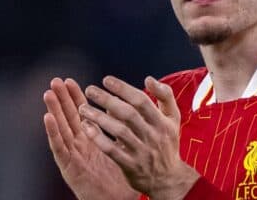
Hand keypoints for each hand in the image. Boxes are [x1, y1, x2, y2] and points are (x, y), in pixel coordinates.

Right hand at [43, 78, 138, 199]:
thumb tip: (122, 108)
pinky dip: (52, 132)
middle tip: (55, 80)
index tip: (70, 80)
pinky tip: (47, 118)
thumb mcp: (121, 148)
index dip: (75, 97)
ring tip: (48, 94)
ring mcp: (73, 156)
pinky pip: (59, 148)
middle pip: (68, 118)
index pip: (82, 114)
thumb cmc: (121, 178)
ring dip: (53, 111)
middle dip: (61, 99)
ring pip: (61, 129)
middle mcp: (80, 146)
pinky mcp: (69, 168)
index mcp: (92, 140)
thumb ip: (118, 129)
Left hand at [79, 76, 199, 199]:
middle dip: (107, 100)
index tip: (106, 80)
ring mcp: (142, 151)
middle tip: (90, 90)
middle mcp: (153, 135)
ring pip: (118, 131)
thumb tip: (149, 79)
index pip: (141, 101)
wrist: (168, 178)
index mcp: (163, 121)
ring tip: (83, 108)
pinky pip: (112, 151)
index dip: (123, 89)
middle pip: (128, 114)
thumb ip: (165, 96)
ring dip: (99, 118)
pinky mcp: (131, 166)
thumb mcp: (173, 117)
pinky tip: (86, 128)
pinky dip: (98, 139)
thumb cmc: (167, 142)